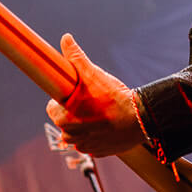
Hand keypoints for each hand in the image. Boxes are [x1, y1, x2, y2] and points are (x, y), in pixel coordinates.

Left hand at [45, 34, 141, 155]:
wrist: (139, 119)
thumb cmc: (114, 98)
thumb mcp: (93, 74)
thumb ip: (76, 57)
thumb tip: (66, 39)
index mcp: (63, 118)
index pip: (52, 108)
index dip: (64, 100)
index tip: (76, 96)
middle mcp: (70, 136)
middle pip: (65, 121)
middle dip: (74, 113)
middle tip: (91, 103)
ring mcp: (84, 146)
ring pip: (78, 134)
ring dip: (85, 126)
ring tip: (100, 115)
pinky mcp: (97, 152)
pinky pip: (91, 143)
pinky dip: (96, 136)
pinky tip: (106, 126)